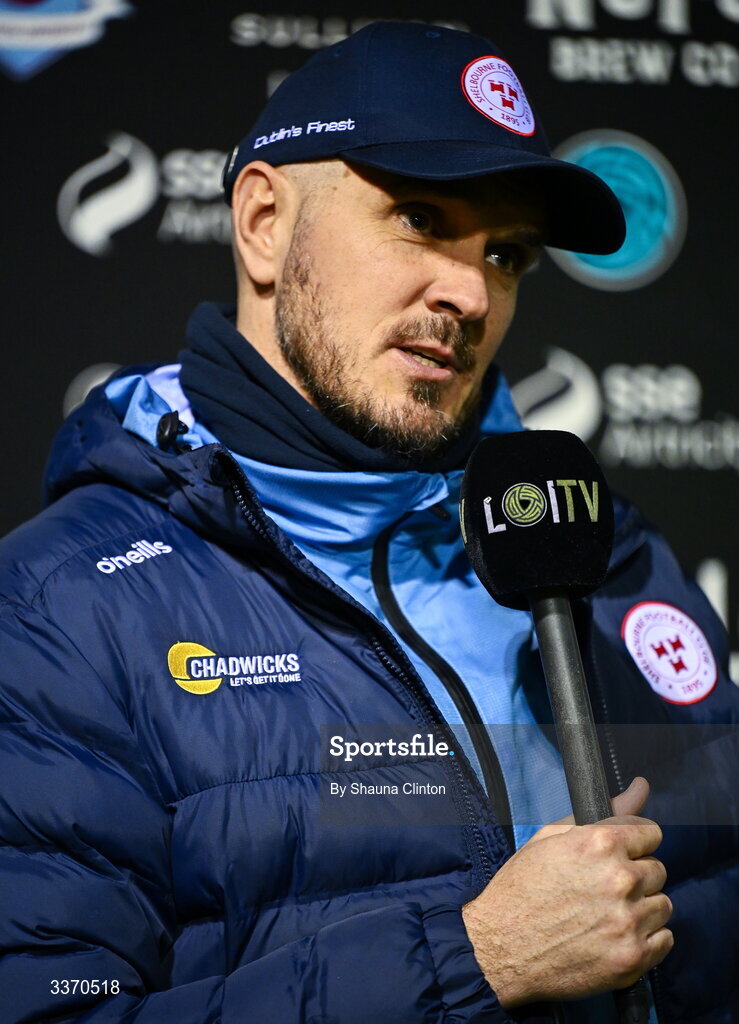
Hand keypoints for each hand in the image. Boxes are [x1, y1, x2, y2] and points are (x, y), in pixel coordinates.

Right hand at [462, 777, 672, 1007]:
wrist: (500, 948)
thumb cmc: (521, 888)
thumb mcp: (551, 837)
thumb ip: (605, 812)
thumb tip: (642, 785)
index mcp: (601, 843)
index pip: (651, 832)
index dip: (634, 843)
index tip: (621, 854)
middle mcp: (620, 879)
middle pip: (658, 869)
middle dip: (635, 875)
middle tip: (604, 888)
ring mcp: (629, 921)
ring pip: (662, 904)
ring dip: (641, 908)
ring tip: (607, 914)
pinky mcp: (633, 958)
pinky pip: (664, 939)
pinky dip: (646, 939)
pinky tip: (616, 937)